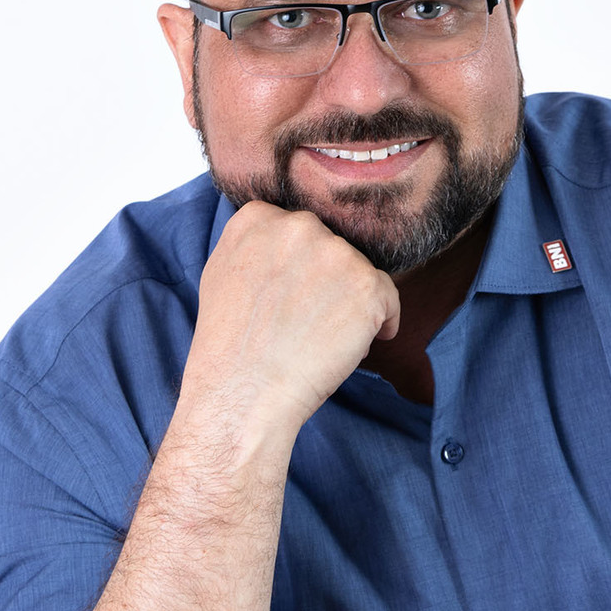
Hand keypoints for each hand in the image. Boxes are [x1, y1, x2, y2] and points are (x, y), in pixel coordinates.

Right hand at [181, 203, 400, 436]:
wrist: (244, 392)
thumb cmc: (230, 346)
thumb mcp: (222, 273)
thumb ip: (256, 244)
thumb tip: (287, 240)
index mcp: (260, 217)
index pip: (298, 230)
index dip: (300, 268)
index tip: (290, 297)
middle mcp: (300, 225)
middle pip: (331, 249)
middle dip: (326, 282)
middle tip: (305, 321)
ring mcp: (337, 254)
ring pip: (359, 274)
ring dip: (349, 303)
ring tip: (318, 338)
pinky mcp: (368, 285)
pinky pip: (388, 298)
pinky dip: (380, 322)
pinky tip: (352, 343)